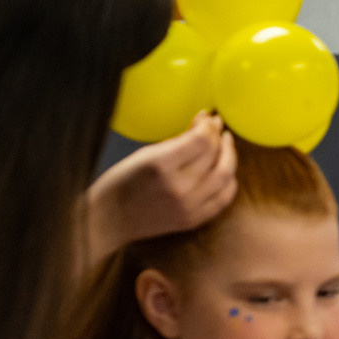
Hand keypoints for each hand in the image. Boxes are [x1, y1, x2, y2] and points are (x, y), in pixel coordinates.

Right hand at [83, 113, 238, 265]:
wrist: (109, 220)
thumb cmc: (121, 183)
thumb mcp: (144, 154)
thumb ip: (177, 141)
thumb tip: (204, 124)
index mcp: (161, 166)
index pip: (201, 141)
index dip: (208, 126)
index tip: (207, 118)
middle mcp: (178, 187)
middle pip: (215, 157)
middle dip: (220, 138)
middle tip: (218, 128)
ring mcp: (188, 207)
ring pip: (225, 177)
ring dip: (230, 157)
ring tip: (225, 146)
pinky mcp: (193, 220)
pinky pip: (223, 199)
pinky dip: (229, 182)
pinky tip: (225, 170)